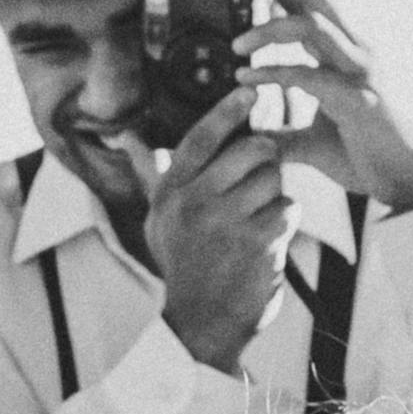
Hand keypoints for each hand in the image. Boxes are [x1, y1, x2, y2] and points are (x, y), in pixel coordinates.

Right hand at [116, 89, 296, 373]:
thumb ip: (151, 174)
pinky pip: (288, 208)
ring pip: (274, 178)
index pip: (200, 138)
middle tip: (260, 175)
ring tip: (259, 214)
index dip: (227, 111)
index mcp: (171, 193)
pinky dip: (285, 220)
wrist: (201, 322)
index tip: (250, 91)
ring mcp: (227, 223)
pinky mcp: (258, 243)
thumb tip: (124, 137)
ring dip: (275, 192)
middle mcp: (195, 204)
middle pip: (251, 150)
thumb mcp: (158, 218)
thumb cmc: (182, 264)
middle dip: (265, 158)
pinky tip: (268, 238)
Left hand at [233, 0, 412, 213]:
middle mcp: (355, 51)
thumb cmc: (366, 156)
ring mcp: (361, 71)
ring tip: (237, 47)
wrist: (408, 184)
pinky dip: (276, 73)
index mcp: (343, 52)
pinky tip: (247, 78)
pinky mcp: (359, 98)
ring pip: (314, 27)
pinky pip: (312, 76)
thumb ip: (281, 131)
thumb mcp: (311, 141)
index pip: (309, 3)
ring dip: (270, 30)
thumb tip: (248, 135)